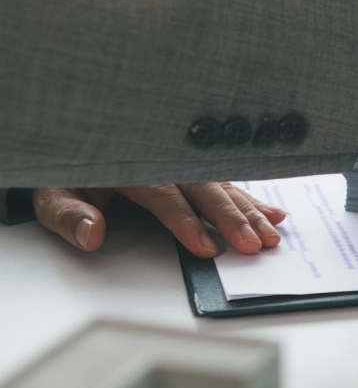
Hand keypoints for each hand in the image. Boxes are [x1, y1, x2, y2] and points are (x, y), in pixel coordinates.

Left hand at [32, 184, 287, 257]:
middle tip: (254, 244)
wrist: (74, 141)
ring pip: (222, 185)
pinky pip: (229, 181)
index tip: (206, 246)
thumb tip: (91, 233)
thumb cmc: (65, 172)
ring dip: (250, 211)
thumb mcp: (50, 192)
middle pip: (204, 189)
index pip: (164, 196)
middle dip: (232, 218)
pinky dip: (254, 197)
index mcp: (130, 164)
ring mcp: (184, 162)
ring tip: (271, 233)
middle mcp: (164, 159)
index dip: (186, 222)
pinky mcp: (197, 168)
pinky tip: (276, 211)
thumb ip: (67, 214)